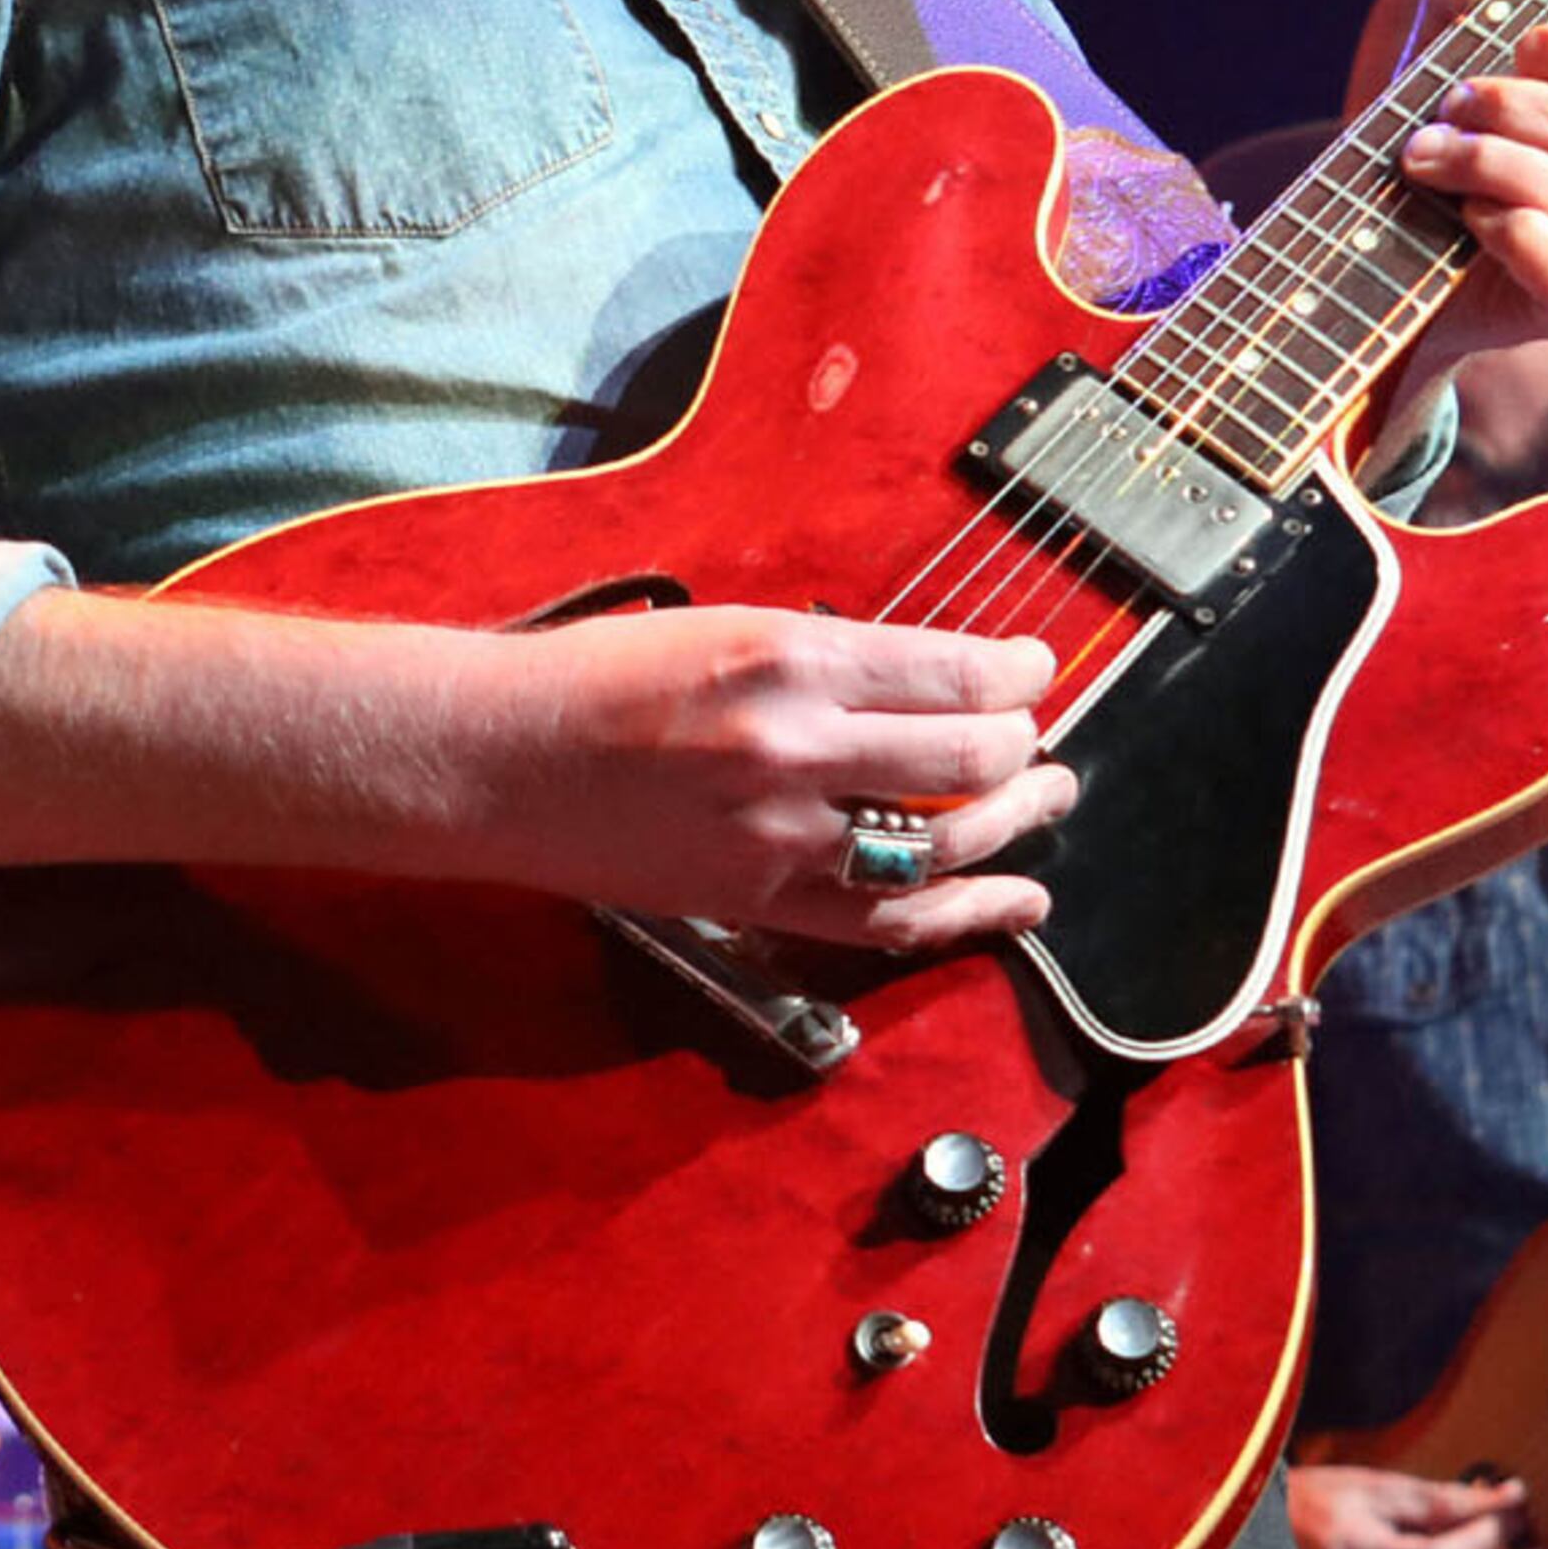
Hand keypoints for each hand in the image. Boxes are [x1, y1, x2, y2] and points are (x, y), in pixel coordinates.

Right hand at [477, 603, 1075, 950]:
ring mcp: (780, 836)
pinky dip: (968, 914)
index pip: (951, 671)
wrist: (498, 759)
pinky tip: (1019, 901)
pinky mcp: (759, 901)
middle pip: (965, 759)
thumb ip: (833, 658)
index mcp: (789, 659)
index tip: (1036, 667)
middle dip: (1023, 746)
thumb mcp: (728, 627)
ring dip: (1014, 823)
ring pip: (943, 844)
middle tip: (1037, 738)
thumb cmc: (601, 677)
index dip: (1017, 672)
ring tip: (1048, 799)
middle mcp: (795, 748)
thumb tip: (935, 678)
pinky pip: (888, 921)